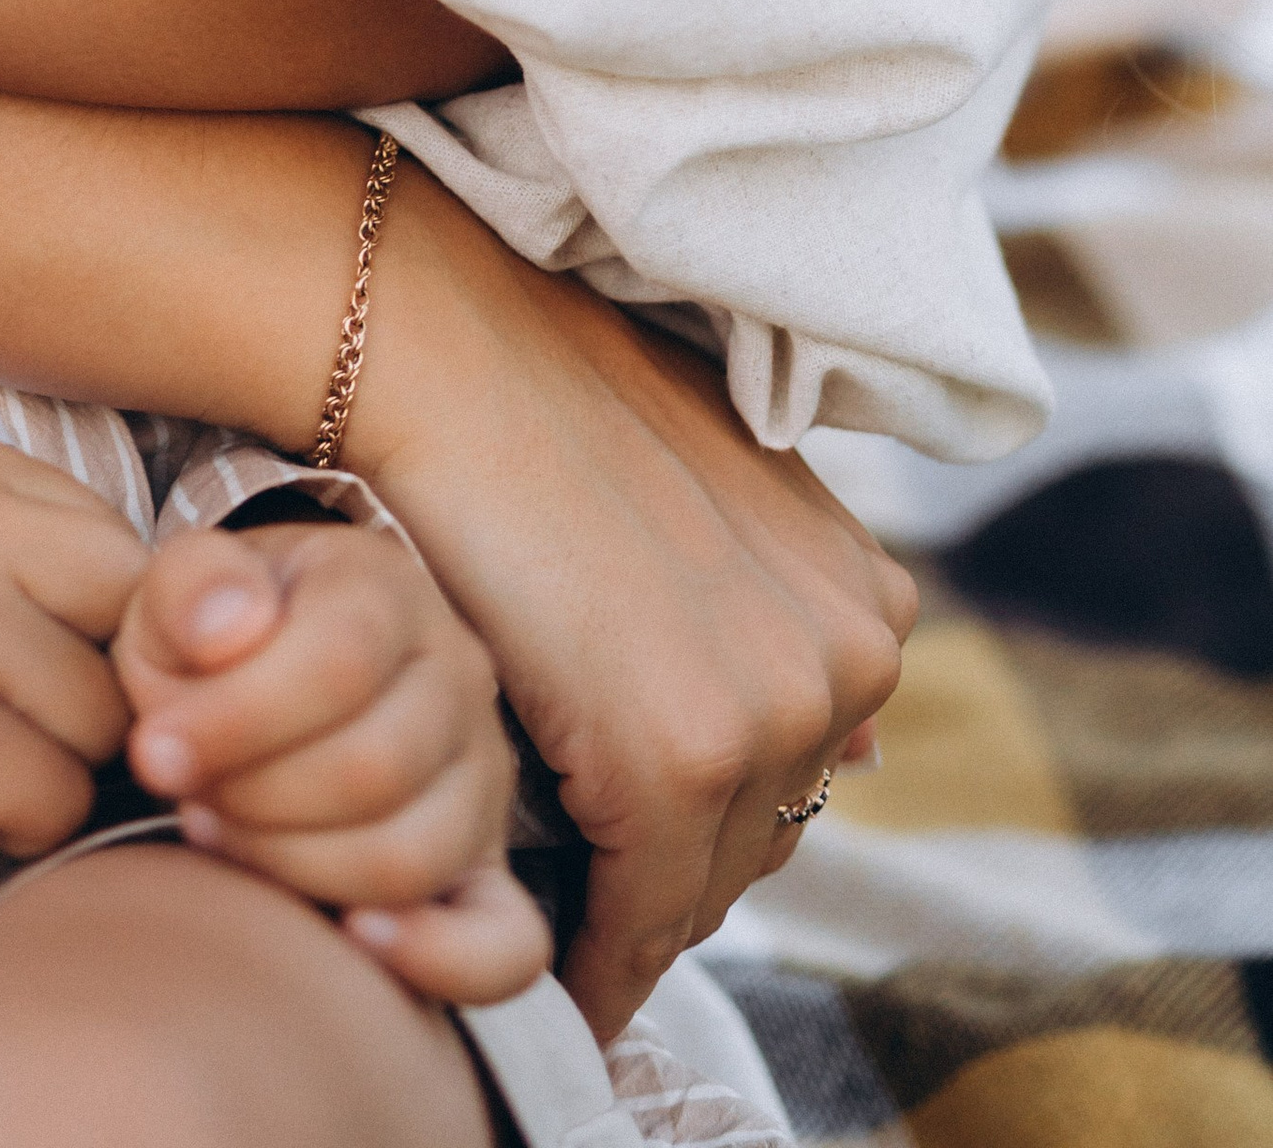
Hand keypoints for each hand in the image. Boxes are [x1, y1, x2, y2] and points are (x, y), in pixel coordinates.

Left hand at [115, 515, 548, 1006]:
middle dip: (253, 797)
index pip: (340, 661)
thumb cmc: (218, 641)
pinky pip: (504, 943)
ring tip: (223, 834)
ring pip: (411, 855)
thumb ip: (193, 587)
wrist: (263, 675)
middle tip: (186, 795)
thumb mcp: (182, 591)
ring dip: (294, 865)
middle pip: (374, 767)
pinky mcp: (488, 874)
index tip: (155, 751)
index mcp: (387, 590)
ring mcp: (483, 781)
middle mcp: (457, 679)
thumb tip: (229, 626)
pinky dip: (437, 957)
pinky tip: (354, 938)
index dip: (236, 720)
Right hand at [344, 178, 915, 1038]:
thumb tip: (866, 751)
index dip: (708, 820)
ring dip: (634, 912)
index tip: (636, 854)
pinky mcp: (676, 759)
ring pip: (705, 884)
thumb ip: (779, 606)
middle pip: (760, 838)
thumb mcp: (715, 492)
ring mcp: (774, 712)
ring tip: (553, 918)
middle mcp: (850, 662)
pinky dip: (600, 953)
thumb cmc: (550, 404)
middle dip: (676, 870)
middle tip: (578, 887)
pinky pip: (644, 916)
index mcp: (867, 604)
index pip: (798, 778)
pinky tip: (552, 962)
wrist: (446, 351)